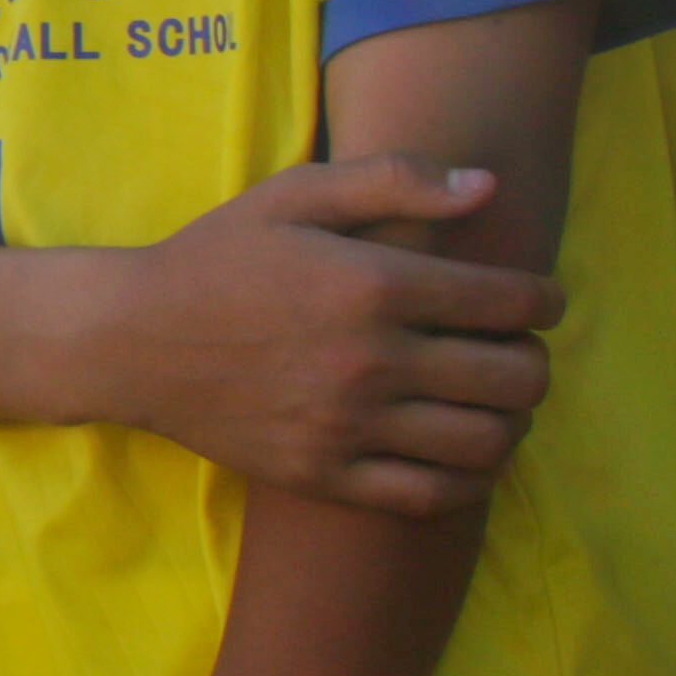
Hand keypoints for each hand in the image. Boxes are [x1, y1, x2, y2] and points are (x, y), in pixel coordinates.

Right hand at [112, 157, 565, 513]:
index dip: (545, 300)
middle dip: (535, 362)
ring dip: (511, 423)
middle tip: (515, 353)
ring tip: (491, 404)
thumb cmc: (217, 258)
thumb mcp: (295, 196)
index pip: (511, 303)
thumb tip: (489, 188)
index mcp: (372, 286)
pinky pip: (431, 495)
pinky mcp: (325, 475)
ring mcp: (348, 426)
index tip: (538, 301)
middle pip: (516, 379)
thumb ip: (395, 181)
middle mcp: (370, 361)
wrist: (130, 340)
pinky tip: (457, 452)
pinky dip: (467, 478)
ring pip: (486, 443)